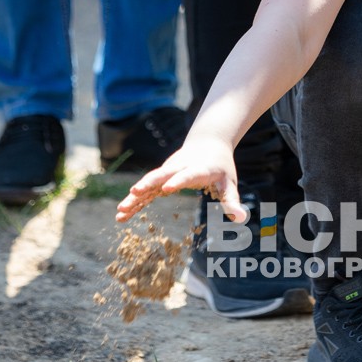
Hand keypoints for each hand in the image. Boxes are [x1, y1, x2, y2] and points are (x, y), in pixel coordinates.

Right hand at [115, 137, 247, 223]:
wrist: (208, 143)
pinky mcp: (161, 177)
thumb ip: (232, 200)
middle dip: (148, 184)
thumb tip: (241, 218)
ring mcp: (167, 171)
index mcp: (199, 168)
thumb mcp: (229, 183)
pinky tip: (122, 215)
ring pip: (149, 183)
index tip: (167, 189)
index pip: (188, 174)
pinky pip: (146, 190)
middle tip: (134, 192)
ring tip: (120, 212)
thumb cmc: (220, 166)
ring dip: (135, 197)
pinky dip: (135, 201)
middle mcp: (179, 167)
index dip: (178, 180)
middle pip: (161, 175)